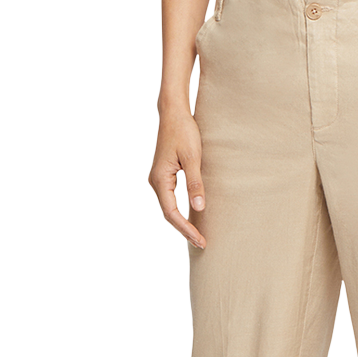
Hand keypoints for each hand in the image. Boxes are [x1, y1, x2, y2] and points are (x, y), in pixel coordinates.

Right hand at [149, 109, 206, 249]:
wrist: (173, 113)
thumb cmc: (183, 132)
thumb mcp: (193, 157)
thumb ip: (195, 183)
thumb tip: (198, 208)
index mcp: (160, 179)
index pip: (171, 212)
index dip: (185, 228)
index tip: (200, 239)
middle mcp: (155, 181)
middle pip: (168, 214)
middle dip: (184, 230)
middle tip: (202, 243)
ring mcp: (158, 179)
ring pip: (168, 207)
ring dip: (182, 222)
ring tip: (198, 235)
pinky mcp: (164, 175)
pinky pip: (170, 199)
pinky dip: (179, 211)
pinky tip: (191, 216)